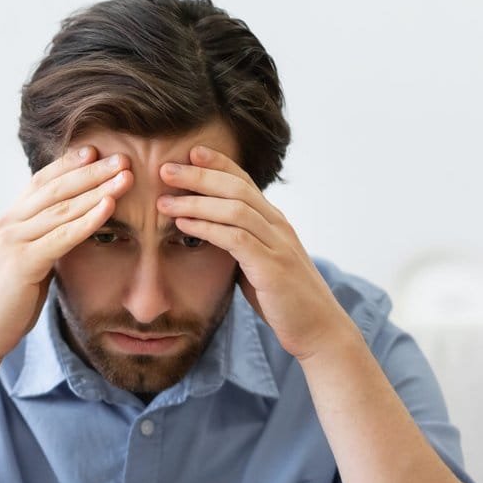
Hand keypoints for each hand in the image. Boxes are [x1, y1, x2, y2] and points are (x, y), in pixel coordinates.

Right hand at [0, 145, 132, 361]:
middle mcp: (8, 224)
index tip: (95, 150)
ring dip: (97, 188)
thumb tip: (69, 235)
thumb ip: (43, 245)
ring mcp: (13, 241)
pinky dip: (88, 219)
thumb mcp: (27, 266)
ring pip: (62, 207)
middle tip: (121, 156)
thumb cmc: (6, 305)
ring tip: (125, 175)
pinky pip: (62, 236)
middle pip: (55, 188)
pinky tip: (109, 206)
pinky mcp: (22, 262)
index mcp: (8, 223)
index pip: (41, 183)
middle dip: (90, 170)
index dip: (68, 165)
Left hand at [156, 145, 353, 360]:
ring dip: (196, 201)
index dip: (218, 163)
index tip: (190, 152)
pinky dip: (207, 228)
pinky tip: (184, 225)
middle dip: (199, 175)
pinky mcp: (272, 267)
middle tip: (166, 168)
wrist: (318, 330)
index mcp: (275, 222)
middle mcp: (278, 226)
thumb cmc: (285, 301)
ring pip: (235, 208)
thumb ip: (240, 247)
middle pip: (236, 187)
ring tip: (164, 200)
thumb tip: (211, 237)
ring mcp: (277, 244)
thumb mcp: (258, 266)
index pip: (245, 181)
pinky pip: (236, 238)